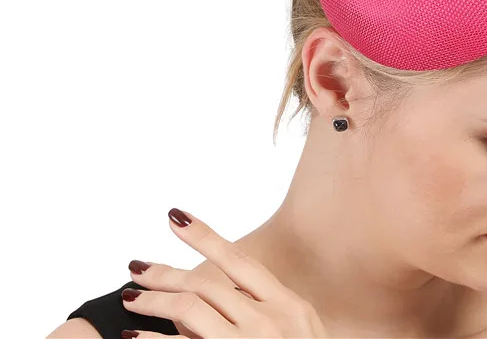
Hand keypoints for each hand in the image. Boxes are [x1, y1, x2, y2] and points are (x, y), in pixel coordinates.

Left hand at [121, 208, 328, 337]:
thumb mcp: (296, 334)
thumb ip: (262, 312)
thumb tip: (213, 294)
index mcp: (290, 305)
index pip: (240, 262)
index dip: (206, 237)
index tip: (175, 218)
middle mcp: (272, 321)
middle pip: (209, 284)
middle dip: (166, 272)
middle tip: (136, 266)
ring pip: (192, 308)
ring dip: (155, 300)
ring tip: (131, 298)